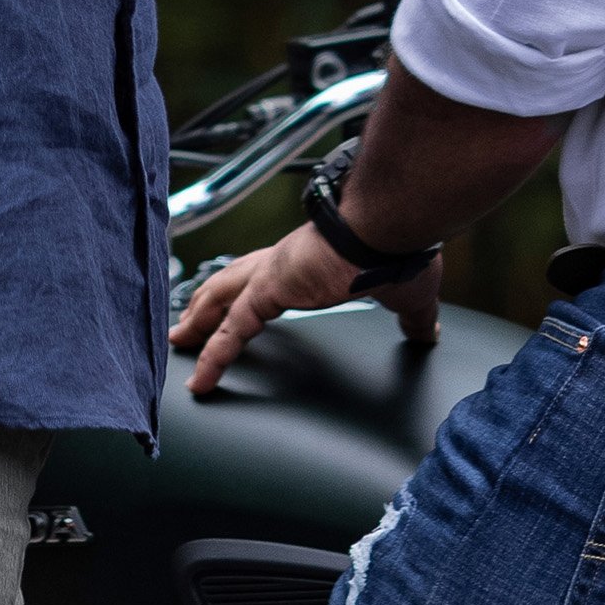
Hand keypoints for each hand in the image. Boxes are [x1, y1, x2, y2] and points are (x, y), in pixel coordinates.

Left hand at [167, 223, 438, 393]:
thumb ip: (413, 315)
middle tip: (185, 322)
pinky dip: (213, 354)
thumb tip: (427, 331)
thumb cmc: (401, 249)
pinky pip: (231, 329)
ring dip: (197, 318)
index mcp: (312, 262)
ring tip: (177, 342)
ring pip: (220, 296)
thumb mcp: (409, 294)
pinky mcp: (270, 288)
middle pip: (232, 280)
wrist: (393, 225)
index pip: (269, 277)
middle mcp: (286, 261)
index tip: (236, 307)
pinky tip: (201, 379)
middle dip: (206, 301)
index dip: (248, 292)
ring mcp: (274, 271)